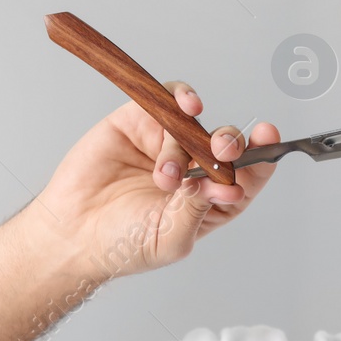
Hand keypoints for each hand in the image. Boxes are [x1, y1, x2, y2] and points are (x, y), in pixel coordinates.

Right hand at [20, 81, 280, 282]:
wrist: (72, 234)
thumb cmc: (124, 244)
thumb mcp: (171, 238)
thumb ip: (197, 209)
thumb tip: (223, 185)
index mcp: (212, 200)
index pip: (248, 174)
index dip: (263, 157)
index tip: (268, 140)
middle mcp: (195, 169)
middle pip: (227, 145)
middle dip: (231, 144)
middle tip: (223, 150)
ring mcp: (167, 143)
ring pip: (196, 125)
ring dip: (188, 144)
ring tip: (165, 176)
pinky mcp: (140, 122)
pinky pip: (168, 100)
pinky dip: (181, 96)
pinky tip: (187, 105)